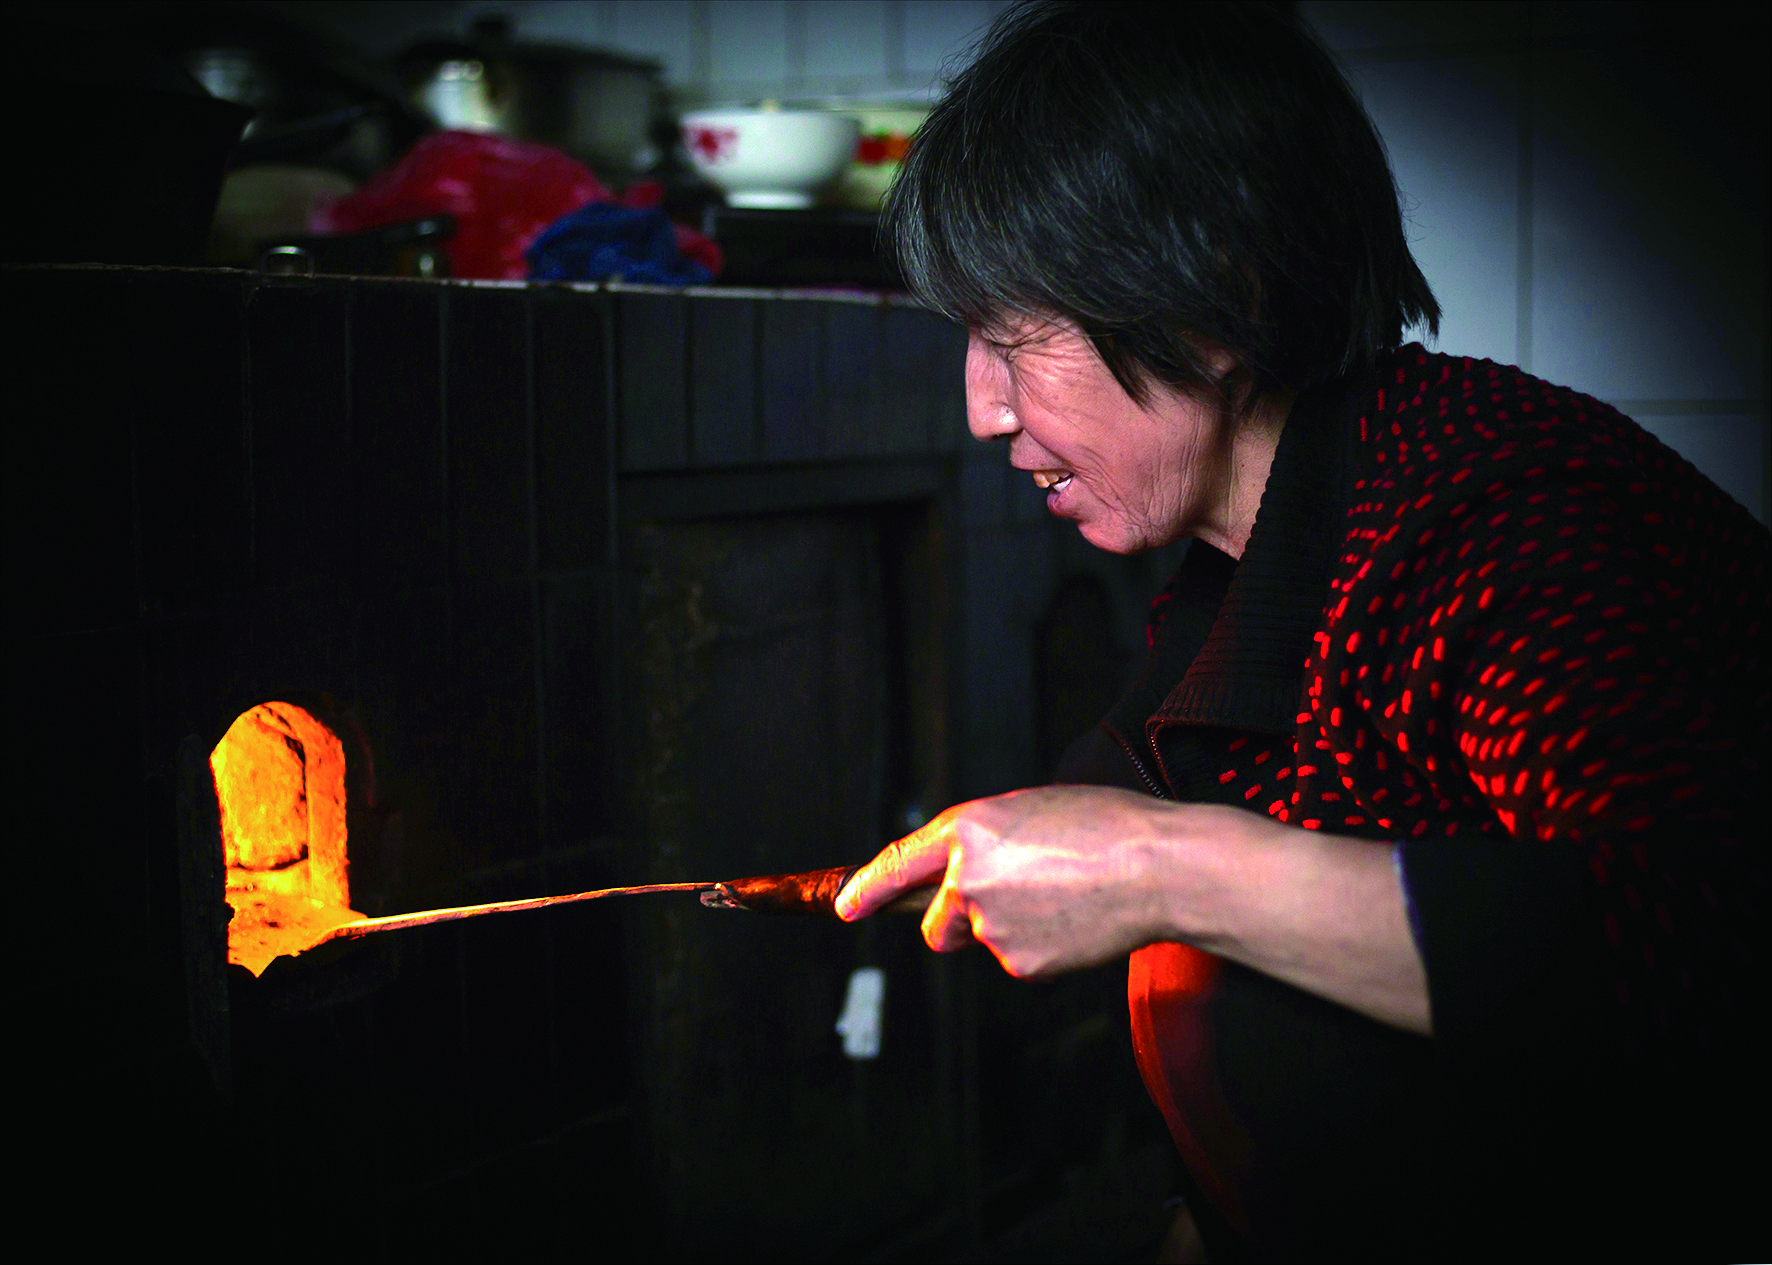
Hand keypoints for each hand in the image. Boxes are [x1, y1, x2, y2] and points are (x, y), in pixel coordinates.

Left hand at [835, 785, 1258, 977]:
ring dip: (1012, 929)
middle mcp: (966, 877)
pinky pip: (1019, 960)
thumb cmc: (1105, 827)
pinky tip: (1077, 921)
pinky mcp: (1020, 962)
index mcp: (968, 828)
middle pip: (938, 922)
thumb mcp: (1031, 811)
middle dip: (960, 922)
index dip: (864, 888)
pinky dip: (1043, 948)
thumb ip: (985, 842)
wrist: (1159, 867)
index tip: (842, 907)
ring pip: (984, 941)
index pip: (898, 862)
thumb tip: (963, 880)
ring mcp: (991, 925)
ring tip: (1066, 898)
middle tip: (1017, 901)